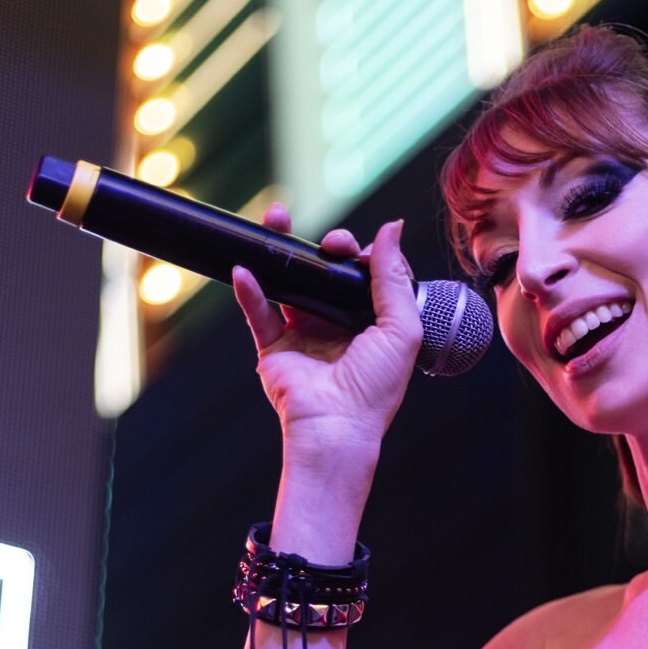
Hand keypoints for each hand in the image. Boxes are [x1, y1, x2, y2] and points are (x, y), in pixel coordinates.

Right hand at [232, 206, 422, 482]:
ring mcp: (304, 335)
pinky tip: (246, 267)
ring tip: (276, 221)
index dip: (363, 255)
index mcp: (373, 325)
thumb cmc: (374, 390)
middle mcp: (339, 327)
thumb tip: (392, 227)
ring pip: (290, 282)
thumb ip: (394, 277)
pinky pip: (257, 311)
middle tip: (329, 243)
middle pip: (328, 273)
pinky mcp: (275, 348)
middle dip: (325, 247)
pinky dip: (249, 288)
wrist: (336, 427)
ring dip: (281, 250)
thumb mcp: (402, 329)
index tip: (359, 252)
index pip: (367, 276)